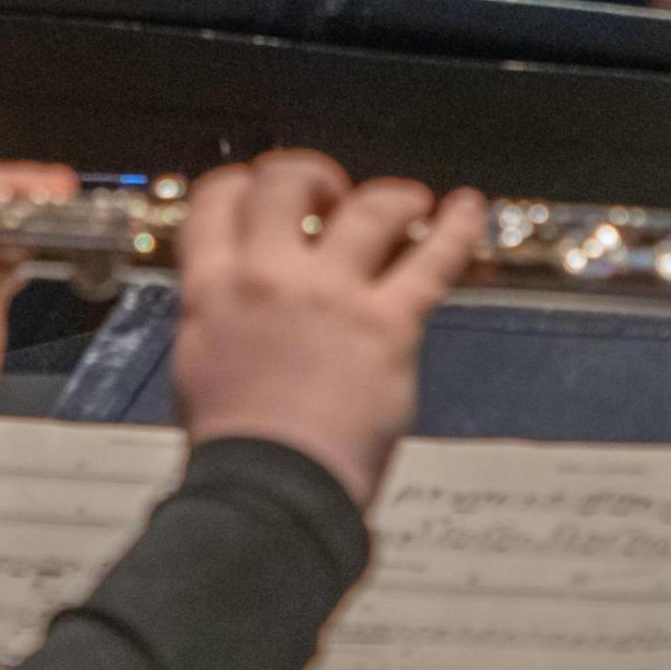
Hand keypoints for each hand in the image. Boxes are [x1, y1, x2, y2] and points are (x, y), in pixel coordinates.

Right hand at [164, 151, 484, 513]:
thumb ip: (223, 317)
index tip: (263, 190)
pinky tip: (469, 209)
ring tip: (406, 204)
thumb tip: (240, 296)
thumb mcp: (201, 365)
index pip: (219, 198)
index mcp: (215, 290)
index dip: (244, 184)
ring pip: (368, 207)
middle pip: (288, 182)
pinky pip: (433, 260)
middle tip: (330, 197)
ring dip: (390, 197)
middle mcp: (270, 278)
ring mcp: (332, 295)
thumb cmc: (238, 449)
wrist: (270, 493)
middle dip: (311, 177)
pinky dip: (457, 228)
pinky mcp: (387, 324)